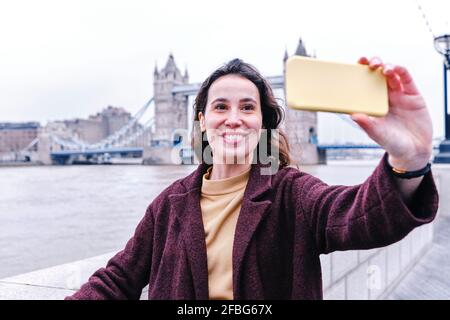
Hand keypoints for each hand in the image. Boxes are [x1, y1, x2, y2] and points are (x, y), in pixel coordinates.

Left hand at [351, 56, 432, 170]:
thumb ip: (367, 124)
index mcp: (372, 104)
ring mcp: (398, 95)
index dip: (357, 74)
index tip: (351, 66)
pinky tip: (395, 69)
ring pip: (391, 74)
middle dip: (370, 65)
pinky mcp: (413, 95)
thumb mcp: (378, 134)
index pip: (362, 85)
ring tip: (381, 68)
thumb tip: (353, 115)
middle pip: (376, 75)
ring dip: (385, 67)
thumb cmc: (392, 142)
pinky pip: (406, 79)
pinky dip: (400, 71)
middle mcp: (384, 97)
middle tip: (366, 62)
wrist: (414, 151)